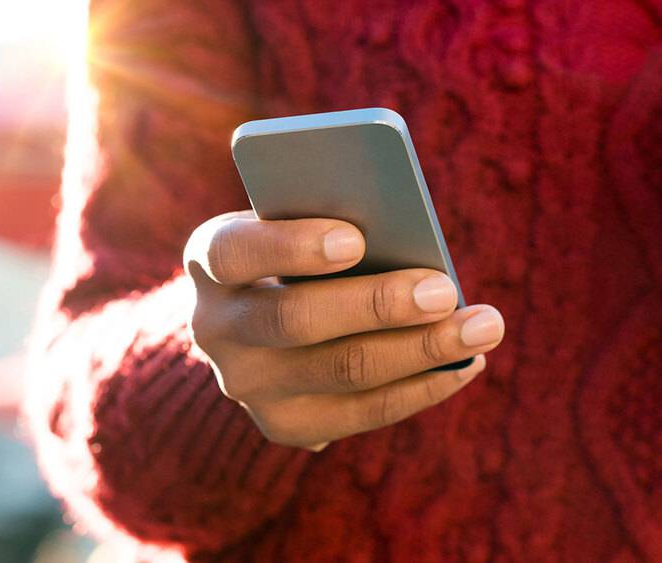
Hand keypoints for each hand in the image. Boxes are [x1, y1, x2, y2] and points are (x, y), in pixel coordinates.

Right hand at [184, 210, 503, 449]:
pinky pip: (362, 413)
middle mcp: (214, 328)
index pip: (234, 252)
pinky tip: (465, 365)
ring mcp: (246, 385)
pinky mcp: (284, 424)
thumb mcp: (295, 224)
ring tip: (482, 327)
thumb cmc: (295, 253)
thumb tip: (411, 243)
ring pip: (340, 371)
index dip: (291, 247)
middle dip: (378, 305)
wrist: (256, 324)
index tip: (355, 238)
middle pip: (295, 320)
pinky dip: (421, 388)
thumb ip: (329, 222)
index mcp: (209, 259)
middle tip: (446, 290)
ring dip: (421, 350)